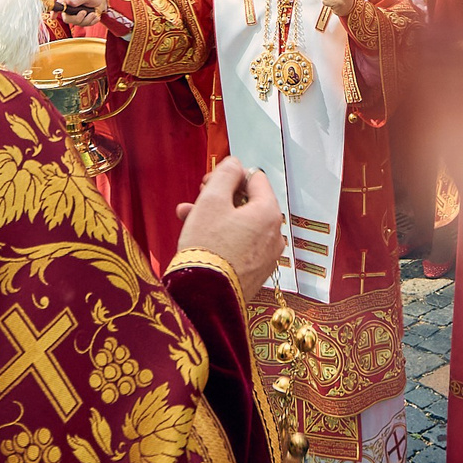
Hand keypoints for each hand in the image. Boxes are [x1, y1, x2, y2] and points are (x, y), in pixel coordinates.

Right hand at [53, 0, 109, 27]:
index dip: (54, 11)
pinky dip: (91, 21)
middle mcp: (71, 6)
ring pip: (76, 23)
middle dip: (76, 18)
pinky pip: (84, 25)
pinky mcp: (83, 19)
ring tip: (94, 13)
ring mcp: (76, 14)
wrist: (105, 0)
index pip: (59, 5)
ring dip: (87, 19)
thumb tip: (68, 2)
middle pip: (67, 18)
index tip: (53, 16)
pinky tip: (96, 16)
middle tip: (84, 12)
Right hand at [174, 159, 282, 292]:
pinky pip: (241, 246)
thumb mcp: (211, 200)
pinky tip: (199, 239)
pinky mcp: (255, 273)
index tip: (208, 182)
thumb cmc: (207, 247)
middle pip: (248, 203)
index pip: (255, 178)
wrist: (204, 297)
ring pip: (241, 226)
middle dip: (219, 198)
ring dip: (215, 218)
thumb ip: (225, 174)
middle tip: (196, 199)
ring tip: (187, 218)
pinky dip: (223, 238)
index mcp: (269, 213)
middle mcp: (274, 234)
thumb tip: (235, 164)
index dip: (230, 175)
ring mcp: (267, 256)